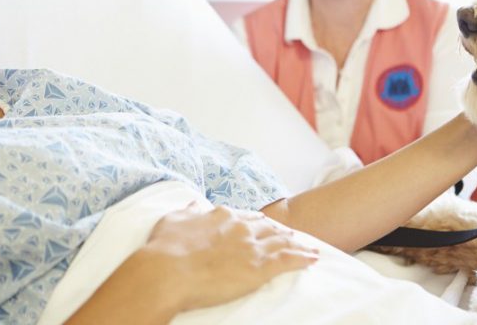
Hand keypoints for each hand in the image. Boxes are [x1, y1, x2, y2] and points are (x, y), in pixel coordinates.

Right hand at [141, 202, 318, 312]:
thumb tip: (193, 205)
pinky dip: (303, 258)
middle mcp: (241, 227)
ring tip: (308, 247)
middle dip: (281, 232)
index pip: (246, 217)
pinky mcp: (260, 267)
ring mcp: (252, 246)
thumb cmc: (164, 249)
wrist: (167, 271)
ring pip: (283, 242)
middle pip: (269, 227)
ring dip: (297, 244)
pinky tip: (313, 259)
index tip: (264, 225)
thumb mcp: (172, 220)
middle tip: (291, 236)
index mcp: (222, 216)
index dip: (257, 222)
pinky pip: (289, 260)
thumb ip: (187, 212)